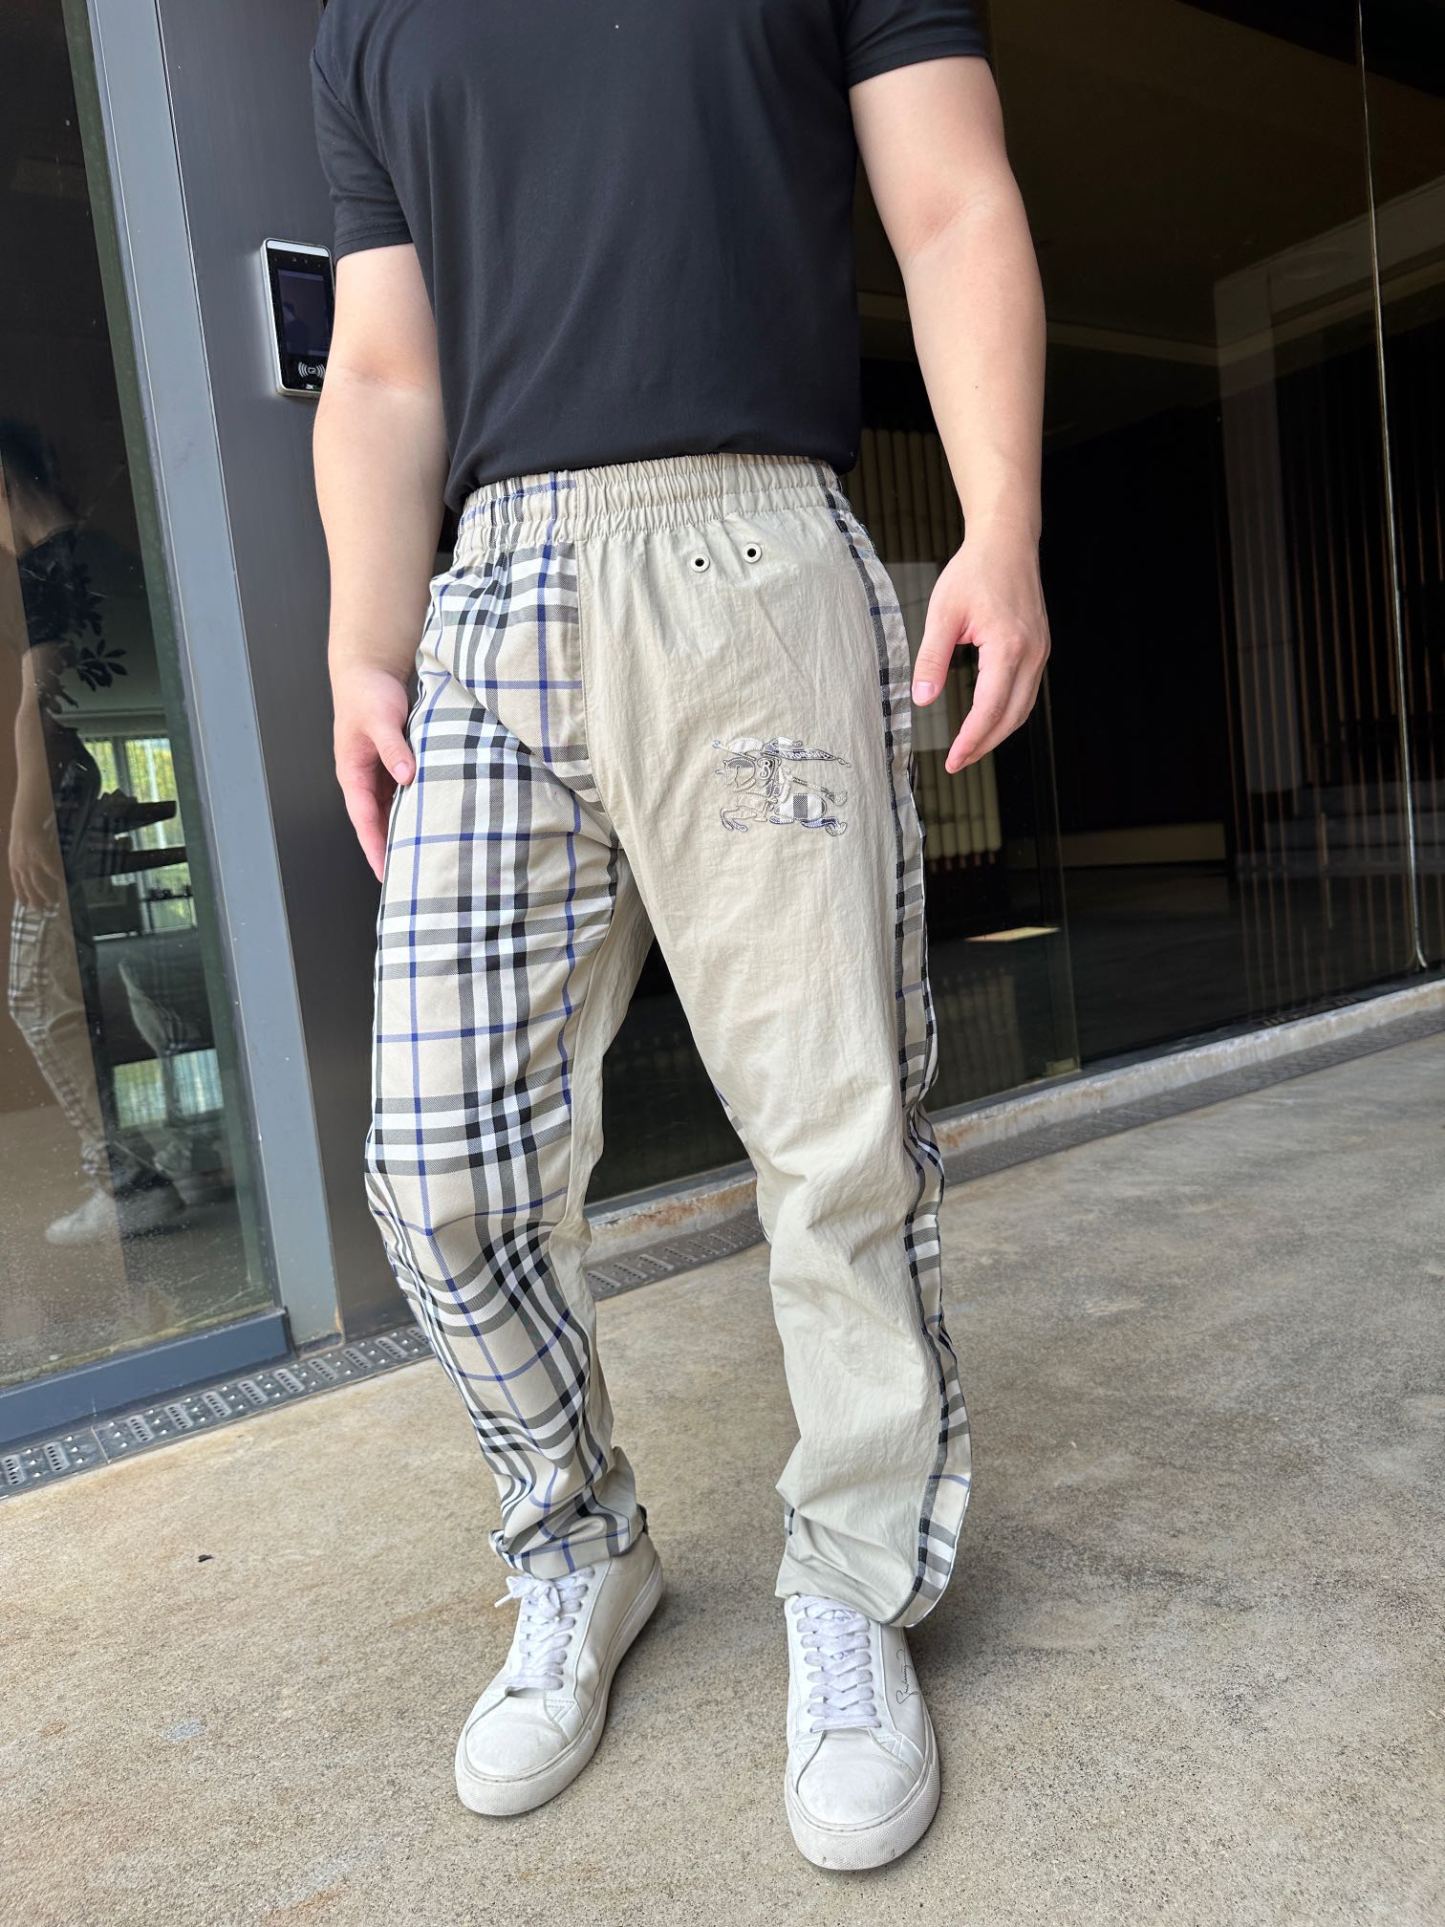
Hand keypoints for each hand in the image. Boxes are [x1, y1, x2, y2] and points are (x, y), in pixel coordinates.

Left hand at [8, 816, 62, 908]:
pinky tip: (62, 882)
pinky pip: (50, 870)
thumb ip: (23, 856)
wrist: (26, 815)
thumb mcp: (19, 844)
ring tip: (53, 901)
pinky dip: (56, 877)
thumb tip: (32, 864)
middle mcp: (20, 864)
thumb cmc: (24, 827)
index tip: (25, 905)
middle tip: (42, 910)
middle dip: (34, 899)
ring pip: (36, 883)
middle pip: (27, 886)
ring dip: (45, 894)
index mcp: (14, 861)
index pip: (17, 883)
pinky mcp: (40, 854)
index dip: (21, 895)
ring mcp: (30, 860)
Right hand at [332, 662, 416, 881]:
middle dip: (389, 851)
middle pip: (376, 823)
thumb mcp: (380, 718)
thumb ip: (393, 747)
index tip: (386, 873)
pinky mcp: (393, 765)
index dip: (375, 847)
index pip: (364, 820)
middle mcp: (364, 779)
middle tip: (409, 879)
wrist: (368, 671)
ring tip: (422, 860)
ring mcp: (378, 774)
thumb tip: (406, 776)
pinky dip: (414, 810)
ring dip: (403, 833)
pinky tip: (431, 823)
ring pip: (390, 811)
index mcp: (352, 773)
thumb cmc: (367, 693)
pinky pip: (403, 795)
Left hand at [910, 526, 1050, 772]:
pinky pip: (1026, 692)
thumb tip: (922, 700)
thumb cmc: (975, 571)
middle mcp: (1031, 653)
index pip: (989, 709)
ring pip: (1023, 708)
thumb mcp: (943, 613)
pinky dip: (1007, 712)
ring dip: (998, 732)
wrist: (1006, 543)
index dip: (971, 740)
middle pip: (1011, 717)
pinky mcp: (1039, 648)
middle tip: (958, 762)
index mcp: (1008, 646)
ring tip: (970, 747)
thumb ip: (932, 659)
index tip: (953, 759)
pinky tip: (988, 719)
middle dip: (984, 744)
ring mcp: (1040, 652)